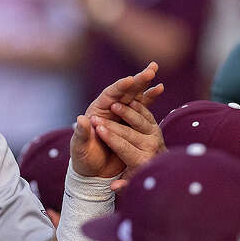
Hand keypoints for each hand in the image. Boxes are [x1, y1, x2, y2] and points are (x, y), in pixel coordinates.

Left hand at [72, 62, 162, 178]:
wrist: (94, 172)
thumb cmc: (84, 159)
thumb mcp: (80, 148)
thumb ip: (81, 134)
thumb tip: (80, 120)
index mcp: (96, 111)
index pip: (109, 95)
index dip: (120, 87)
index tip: (130, 79)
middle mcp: (109, 109)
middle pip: (124, 91)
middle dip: (136, 80)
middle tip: (150, 69)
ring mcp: (120, 114)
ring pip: (134, 95)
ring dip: (144, 83)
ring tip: (154, 70)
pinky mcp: (130, 122)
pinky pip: (141, 107)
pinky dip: (149, 98)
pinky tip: (159, 87)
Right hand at [91, 96, 165, 188]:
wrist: (160, 169)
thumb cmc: (137, 176)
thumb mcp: (129, 183)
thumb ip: (122, 185)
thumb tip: (113, 186)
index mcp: (143, 161)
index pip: (124, 147)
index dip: (110, 138)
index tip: (97, 130)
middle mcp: (152, 147)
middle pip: (129, 133)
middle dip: (111, 125)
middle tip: (95, 117)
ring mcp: (156, 135)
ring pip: (139, 120)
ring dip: (126, 112)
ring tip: (112, 105)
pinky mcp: (156, 126)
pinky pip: (147, 114)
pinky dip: (137, 107)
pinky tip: (125, 101)